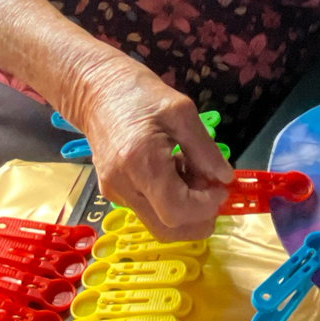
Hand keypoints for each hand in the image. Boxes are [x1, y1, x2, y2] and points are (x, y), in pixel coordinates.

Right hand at [72, 52, 233, 240]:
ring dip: (184, 211)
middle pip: (167, 230)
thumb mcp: (182, 111)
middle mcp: (123, 186)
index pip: (177, 210)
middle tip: (212, 192)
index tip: (221, 188)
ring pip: (158, 224)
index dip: (206, 207)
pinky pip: (148, 211)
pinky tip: (173, 173)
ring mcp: (115, 192)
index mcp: (141, 162)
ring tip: (191, 175)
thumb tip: (224, 179)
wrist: (95, 90)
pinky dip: (169, 202)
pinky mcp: (113, 192)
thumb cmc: (139, 94)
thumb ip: (205, 149)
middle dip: (198, 219)